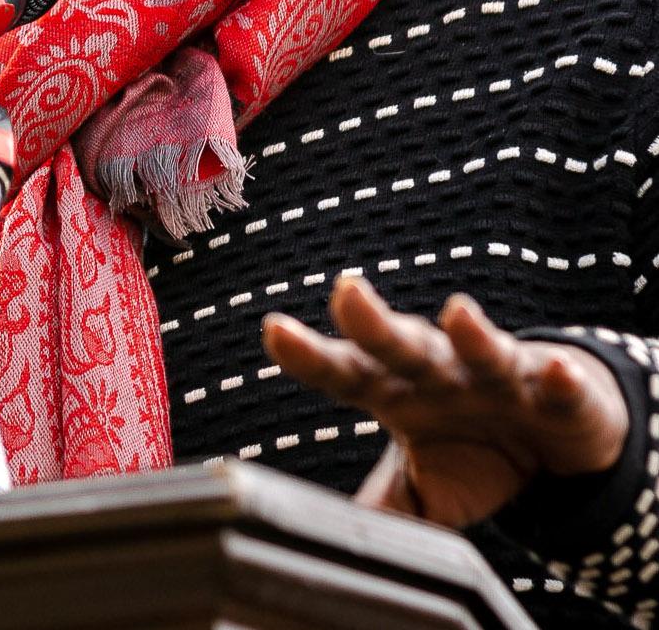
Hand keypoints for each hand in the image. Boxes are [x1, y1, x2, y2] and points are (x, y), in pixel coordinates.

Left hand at [261, 276, 629, 529]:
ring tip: (458, 315)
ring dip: (472, 335)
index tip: (275, 331)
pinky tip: (555, 371)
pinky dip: (559, 377)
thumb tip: (314, 542)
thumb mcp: (418, 490)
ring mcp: (497, 374)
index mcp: (396, 391)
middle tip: (346, 292)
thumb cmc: (471, 452)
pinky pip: (557, 383)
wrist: (551, 440)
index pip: (345, 371)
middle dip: (374, 321)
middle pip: (402, 346)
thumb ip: (376, 510)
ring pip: (481, 350)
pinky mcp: (555, 388)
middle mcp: (440, 371)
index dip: (309, 355)